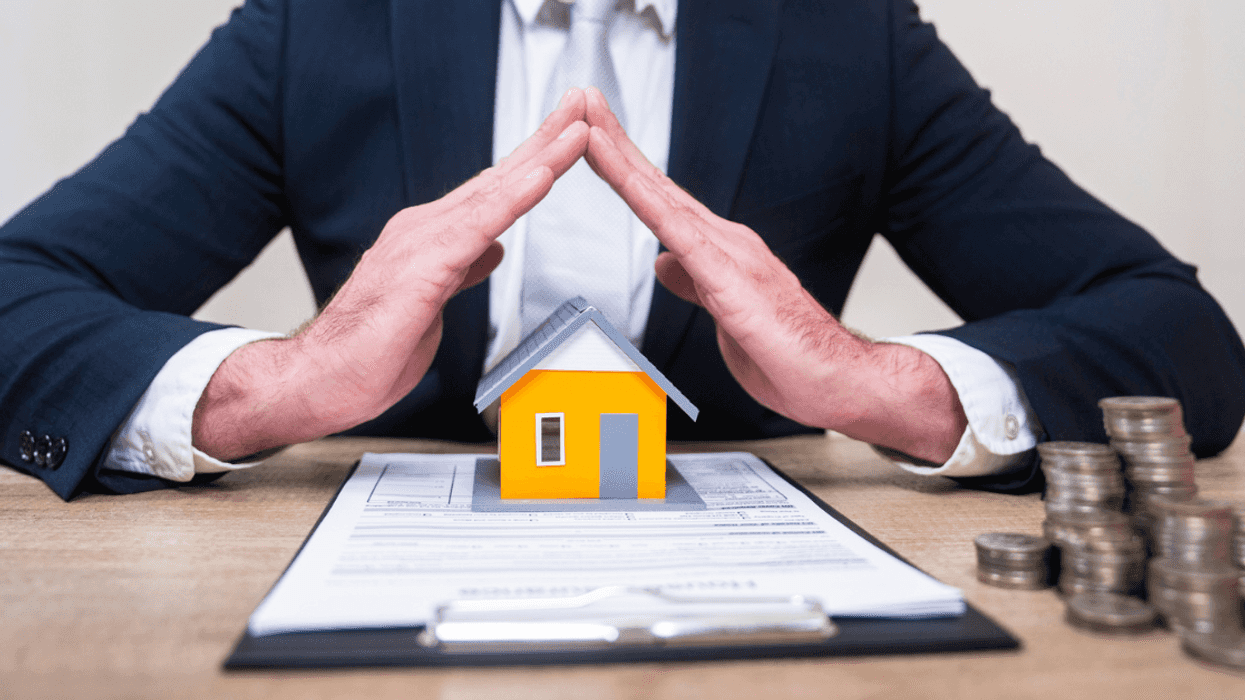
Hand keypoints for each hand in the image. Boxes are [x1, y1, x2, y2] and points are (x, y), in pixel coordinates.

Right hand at [192, 90, 591, 460]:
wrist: (319, 379)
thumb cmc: (368, 349)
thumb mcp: (432, 302)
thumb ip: (461, 268)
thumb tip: (491, 249)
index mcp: (431, 238)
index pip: (494, 193)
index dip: (535, 162)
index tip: (569, 135)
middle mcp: (426, 229)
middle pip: (498, 178)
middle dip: (544, 139)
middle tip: (581, 104)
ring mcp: (422, 243)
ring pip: (495, 192)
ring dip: (540, 157)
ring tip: (576, 129)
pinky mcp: (423, 268)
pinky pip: (479, 225)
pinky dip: (513, 198)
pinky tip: (541, 176)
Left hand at [581, 89, 966, 462]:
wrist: (839, 382)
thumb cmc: (791, 357)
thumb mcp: (726, 317)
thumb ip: (695, 285)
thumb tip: (665, 263)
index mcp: (719, 252)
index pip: (661, 203)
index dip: (624, 169)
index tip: (593, 137)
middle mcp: (725, 241)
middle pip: (657, 186)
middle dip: (616, 143)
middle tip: (582, 101)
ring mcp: (730, 253)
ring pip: (661, 197)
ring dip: (621, 156)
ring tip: (589, 120)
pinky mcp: (730, 276)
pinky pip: (676, 228)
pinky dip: (642, 196)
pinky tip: (618, 173)